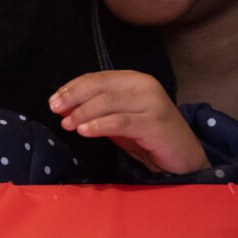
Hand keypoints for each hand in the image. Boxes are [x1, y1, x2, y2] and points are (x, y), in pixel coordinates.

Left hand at [48, 70, 209, 173]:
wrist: (183, 159)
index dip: (72, 88)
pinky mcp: (156, 122)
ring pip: (108, 102)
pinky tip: (84, 131)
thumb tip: (63, 108)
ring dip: (83, 112)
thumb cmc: (148, 138)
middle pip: (100, 86)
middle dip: (73, 97)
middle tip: (55, 109)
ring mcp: (152, 102)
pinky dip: (99, 125)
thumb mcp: (118, 121)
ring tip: (67, 124)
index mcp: (133, 80)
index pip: (97, 78)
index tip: (53, 100)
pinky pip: (121, 122)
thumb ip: (96, 111)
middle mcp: (144, 85)